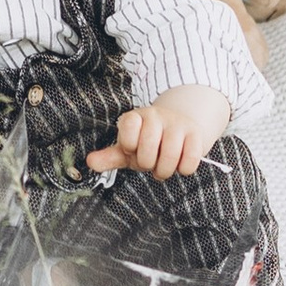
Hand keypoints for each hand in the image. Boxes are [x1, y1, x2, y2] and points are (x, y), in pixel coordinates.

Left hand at [92, 87, 231, 178]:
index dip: (130, 149)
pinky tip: (180, 162)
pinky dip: (183, 169)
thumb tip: (90, 162)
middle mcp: (155, 115)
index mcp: (135, 117)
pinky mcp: (195, 134)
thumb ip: (109, 157)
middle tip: (151, 160)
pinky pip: (189, 162)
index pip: (127, 135)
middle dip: (148, 164)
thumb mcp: (127, 149)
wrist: (179, 128)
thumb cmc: (148, 142)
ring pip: (170, 158)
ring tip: (163, 164)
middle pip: (147, 153)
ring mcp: (177, 123)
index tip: (134, 149)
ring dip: (165, 170)